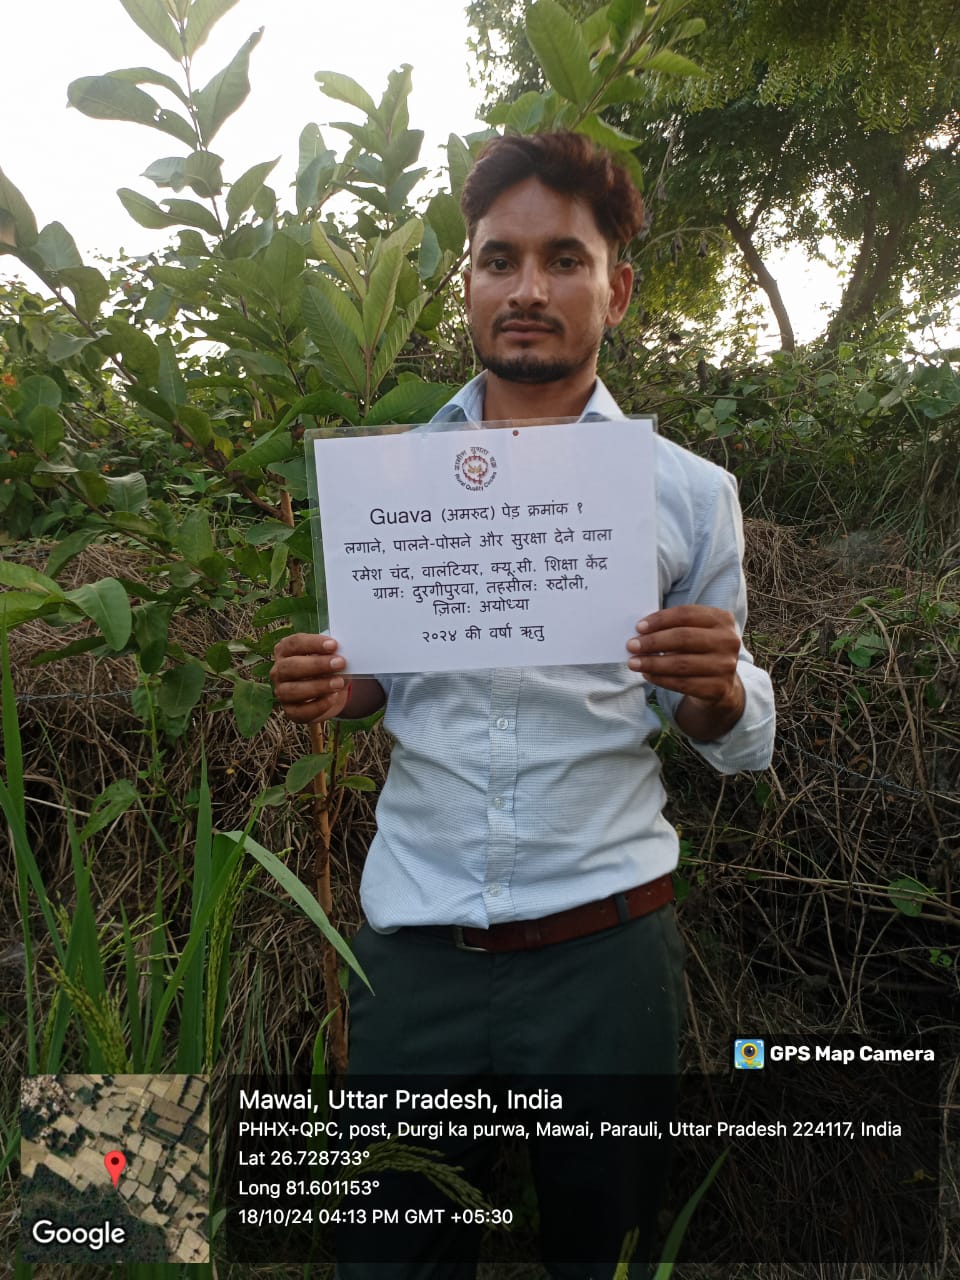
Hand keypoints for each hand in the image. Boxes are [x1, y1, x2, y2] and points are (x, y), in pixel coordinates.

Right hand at [270, 634, 349, 723]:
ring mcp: (281, 692)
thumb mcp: (330, 657)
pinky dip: (318, 706)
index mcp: (285, 650)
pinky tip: (332, 698)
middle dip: (317, 664)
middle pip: (291, 666)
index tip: (334, 645)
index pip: (294, 643)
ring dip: (318, 686)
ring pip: (292, 690)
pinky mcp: (290, 711)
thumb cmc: (327, 668)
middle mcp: (279, 671)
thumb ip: (333, 653)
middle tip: (340, 663)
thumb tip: (343, 652)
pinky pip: (300, 711)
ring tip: (338, 683)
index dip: (313, 643)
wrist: (331, 692)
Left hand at [626, 605, 744, 733]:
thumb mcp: (695, 632)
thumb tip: (640, 632)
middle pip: (683, 638)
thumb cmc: (699, 652)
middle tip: (631, 646)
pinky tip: (647, 675)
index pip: (686, 614)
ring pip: (681, 663)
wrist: (721, 685)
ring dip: (652, 663)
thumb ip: (674, 627)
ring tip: (634, 662)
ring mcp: (725, 666)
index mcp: (722, 619)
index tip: (639, 627)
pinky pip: (683, 683)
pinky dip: (661, 679)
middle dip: (653, 642)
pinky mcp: (719, 688)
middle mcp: (727, 641)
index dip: (660, 620)